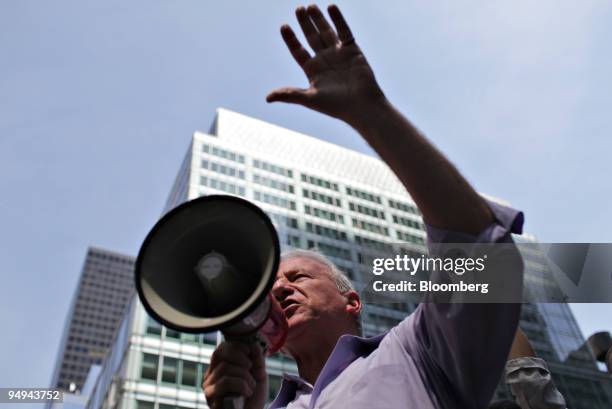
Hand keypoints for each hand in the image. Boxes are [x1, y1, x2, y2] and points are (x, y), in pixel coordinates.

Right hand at [203, 341, 266, 408]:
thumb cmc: (253, 395)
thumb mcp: (259, 374)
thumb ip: (257, 359)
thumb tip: (253, 344)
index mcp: (219, 367)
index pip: (221, 349)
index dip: (236, 347)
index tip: (250, 353)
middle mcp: (210, 376)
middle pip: (221, 355)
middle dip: (241, 360)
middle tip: (251, 370)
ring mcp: (209, 387)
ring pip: (224, 367)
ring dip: (244, 375)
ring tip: (251, 386)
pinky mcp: (211, 398)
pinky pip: (225, 382)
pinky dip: (241, 384)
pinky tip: (247, 392)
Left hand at [267, 4, 384, 124]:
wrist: (361, 106)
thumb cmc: (336, 106)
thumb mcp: (309, 99)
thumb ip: (289, 94)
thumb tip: (267, 98)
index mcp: (313, 71)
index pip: (298, 51)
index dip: (291, 39)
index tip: (284, 27)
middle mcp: (325, 60)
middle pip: (312, 38)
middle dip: (305, 24)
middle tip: (298, 9)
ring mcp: (339, 54)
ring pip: (326, 32)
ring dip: (319, 19)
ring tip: (310, 6)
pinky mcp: (352, 51)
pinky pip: (344, 32)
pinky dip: (338, 19)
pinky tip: (331, 7)